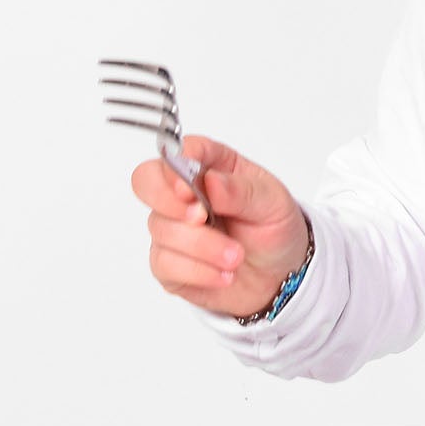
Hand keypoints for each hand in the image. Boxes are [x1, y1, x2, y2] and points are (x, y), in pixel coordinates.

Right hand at [130, 135, 309, 318]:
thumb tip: (212, 181)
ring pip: (161, 228)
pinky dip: (198, 271)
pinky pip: (164, 264)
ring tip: (236, 256)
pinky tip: (223, 273)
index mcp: (213, 165)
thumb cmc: (274, 227)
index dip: (176, 165)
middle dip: (167, 201)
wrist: (278, 275)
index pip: (181, 150)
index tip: (189, 187)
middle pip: (146, 181)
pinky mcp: (168, 262)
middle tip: (202, 217)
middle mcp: (186, 192)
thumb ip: (242, 191)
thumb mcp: (272, 202)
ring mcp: (173, 226)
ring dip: (202, 247)